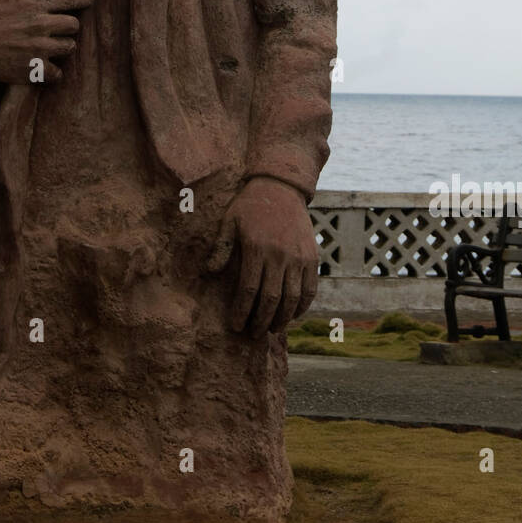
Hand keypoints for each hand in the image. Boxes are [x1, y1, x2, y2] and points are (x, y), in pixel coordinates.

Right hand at [0, 0, 92, 84]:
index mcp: (36, 4)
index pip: (70, 1)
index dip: (82, 0)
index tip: (89, 1)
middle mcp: (41, 25)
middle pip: (73, 26)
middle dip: (68, 27)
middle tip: (59, 29)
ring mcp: (38, 48)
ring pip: (68, 48)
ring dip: (62, 47)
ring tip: (49, 47)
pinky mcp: (31, 69)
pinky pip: (56, 74)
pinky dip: (53, 72)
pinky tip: (44, 68)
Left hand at [207, 176, 318, 337]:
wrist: (282, 187)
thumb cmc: (250, 205)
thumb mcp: (229, 221)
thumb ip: (220, 248)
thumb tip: (209, 273)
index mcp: (256, 247)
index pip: (249, 290)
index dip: (242, 311)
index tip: (236, 326)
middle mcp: (279, 255)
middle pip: (271, 299)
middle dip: (261, 321)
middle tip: (254, 335)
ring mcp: (298, 257)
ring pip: (292, 298)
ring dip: (282, 319)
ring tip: (272, 329)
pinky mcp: (312, 257)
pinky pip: (309, 289)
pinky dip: (302, 306)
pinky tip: (292, 315)